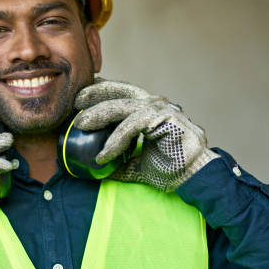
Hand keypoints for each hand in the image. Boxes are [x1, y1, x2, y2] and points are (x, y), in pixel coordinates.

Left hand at [74, 79, 217, 191]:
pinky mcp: (166, 119)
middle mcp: (154, 104)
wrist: (194, 179)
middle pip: (120, 90)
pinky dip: (115, 140)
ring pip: (123, 106)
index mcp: (148, 109)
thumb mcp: (135, 163)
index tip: (79, 96)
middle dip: (95, 92)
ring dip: (99, 115)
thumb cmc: (169, 168)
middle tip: (75, 101)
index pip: (120, 92)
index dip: (99, 90)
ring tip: (81, 125)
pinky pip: (132, 126)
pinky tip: (103, 155)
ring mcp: (161, 109)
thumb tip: (93, 167)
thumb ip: (118, 159)